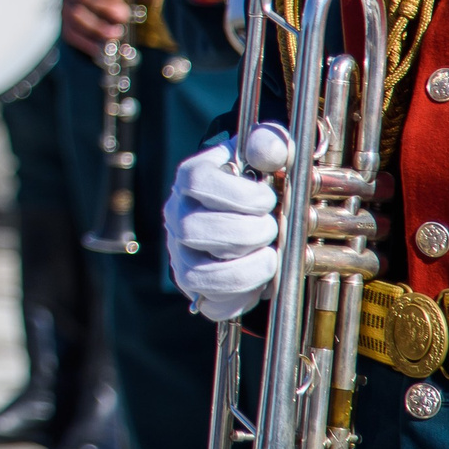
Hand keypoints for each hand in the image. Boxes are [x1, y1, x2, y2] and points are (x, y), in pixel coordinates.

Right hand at [61, 0, 132, 57]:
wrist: (93, 2)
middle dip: (105, 7)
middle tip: (124, 14)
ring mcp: (66, 7)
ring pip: (76, 15)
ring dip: (97, 26)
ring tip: (117, 32)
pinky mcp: (66, 26)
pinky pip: (72, 34)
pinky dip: (87, 42)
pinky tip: (103, 46)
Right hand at [166, 127, 287, 320]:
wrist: (246, 215)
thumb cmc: (256, 184)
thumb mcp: (264, 157)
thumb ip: (268, 144)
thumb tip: (270, 148)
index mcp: (190, 180)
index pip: (198, 183)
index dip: (240, 195)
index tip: (267, 198)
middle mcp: (178, 217)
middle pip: (194, 230)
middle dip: (245, 234)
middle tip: (271, 229)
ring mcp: (182, 254)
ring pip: (199, 274)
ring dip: (245, 270)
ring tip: (269, 259)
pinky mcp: (196, 287)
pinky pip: (212, 304)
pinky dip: (242, 297)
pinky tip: (260, 281)